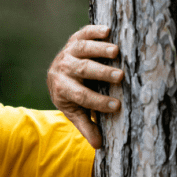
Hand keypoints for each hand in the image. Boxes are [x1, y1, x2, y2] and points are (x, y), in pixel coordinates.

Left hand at [46, 25, 123, 147]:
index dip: (98, 102)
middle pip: (82, 70)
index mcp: (62, 88)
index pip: (81, 96)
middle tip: (120, 77)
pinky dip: (94, 30)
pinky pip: (83, 33)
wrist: (56, 74)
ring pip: (82, 49)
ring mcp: (68, 52)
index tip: (117, 106)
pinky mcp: (74, 39)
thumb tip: (99, 146)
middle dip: (101, 73)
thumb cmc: (71, 96)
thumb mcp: (75, 111)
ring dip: (99, 49)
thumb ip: (87, 126)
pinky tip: (108, 30)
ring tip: (116, 51)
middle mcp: (63, 68)